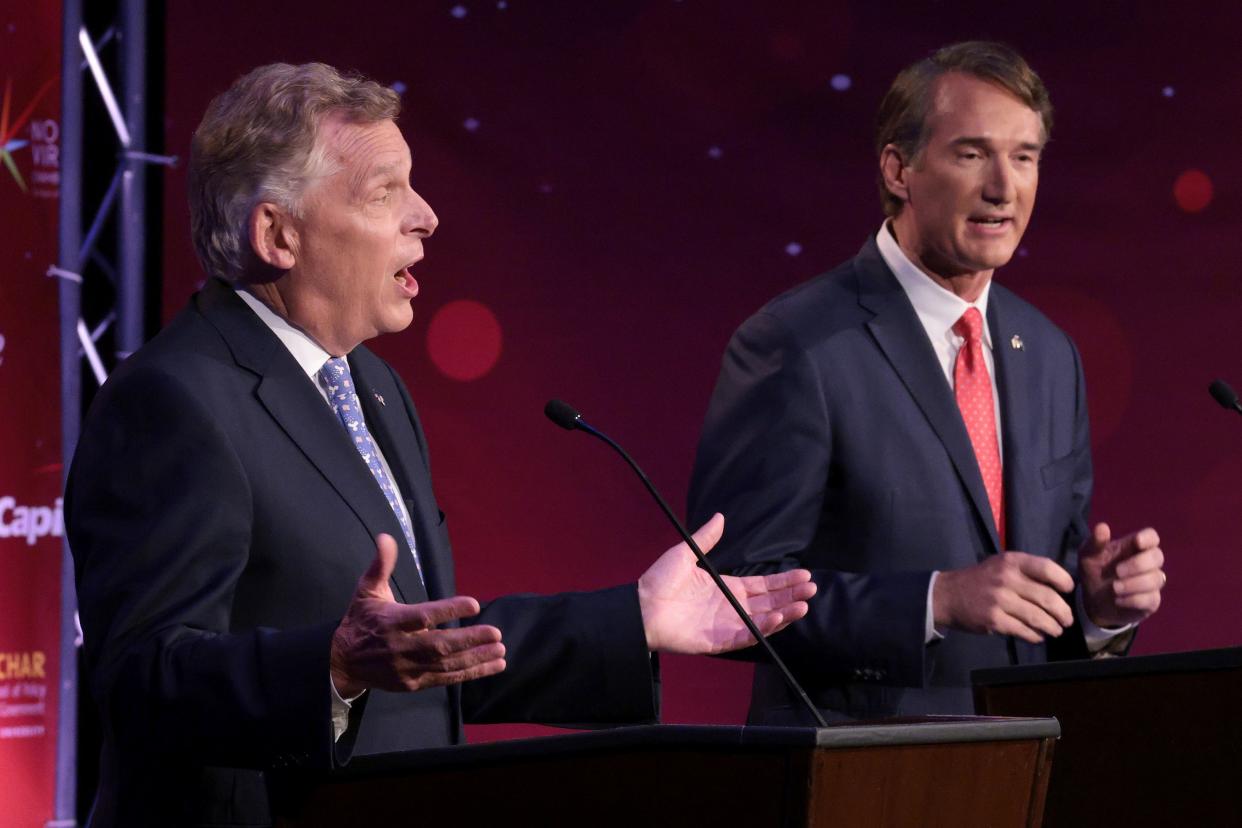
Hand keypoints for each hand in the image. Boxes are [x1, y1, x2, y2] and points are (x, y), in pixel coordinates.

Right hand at [330, 534, 506, 697]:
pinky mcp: (414, 683)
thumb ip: (381, 565)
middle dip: (469, 640)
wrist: (342, 662)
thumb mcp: (366, 590)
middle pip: (438, 645)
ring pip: (446, 665)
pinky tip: (491, 666)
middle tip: (496, 632)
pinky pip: (445, 679)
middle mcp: (401, 646)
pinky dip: (470, 673)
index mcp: (392, 621)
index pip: (423, 616)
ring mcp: (408, 668)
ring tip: (501, 651)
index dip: (449, 611)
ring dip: (476, 658)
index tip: (474, 604)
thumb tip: (386, 537)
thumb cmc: (360, 621)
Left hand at [637, 513, 816, 654]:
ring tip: (803, 605)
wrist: (640, 606)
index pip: (764, 585)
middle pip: (770, 602)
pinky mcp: (720, 640)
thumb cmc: (659, 581)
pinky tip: (779, 617)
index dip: (784, 581)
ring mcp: (727, 624)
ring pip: (764, 620)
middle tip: (812, 588)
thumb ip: (707, 538)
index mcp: (727, 587)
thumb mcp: (685, 553)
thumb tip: (720, 516)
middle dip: (792, 595)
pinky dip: (764, 628)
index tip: (804, 574)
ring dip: (785, 613)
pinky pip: (747, 636)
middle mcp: (731, 606)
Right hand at [933, 552, 1074, 643]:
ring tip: (1056, 630)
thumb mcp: (1001, 565)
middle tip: (1067, 619)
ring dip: (1053, 627)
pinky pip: (1024, 631)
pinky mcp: (994, 620)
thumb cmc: (981, 580)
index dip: (1063, 580)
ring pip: (1038, 618)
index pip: (1047, 568)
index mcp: (1011, 561)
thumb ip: (1027, 572)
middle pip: (1047, 598)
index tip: (1068, 590)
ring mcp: (999, 600)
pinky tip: (1037, 636)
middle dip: (1063, 613)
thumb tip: (1059, 587)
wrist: (947, 595)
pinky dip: (1035, 636)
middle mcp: (1006, 579)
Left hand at [1079, 523, 1164, 628]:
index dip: (1148, 538)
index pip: (1151, 537)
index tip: (1137, 542)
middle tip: (1118, 571)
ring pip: (1156, 579)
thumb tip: (1102, 527)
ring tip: (1114, 588)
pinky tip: (1118, 600)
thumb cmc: (1094, 572)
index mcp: (1133, 547)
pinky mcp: (1151, 601)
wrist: (1092, 601)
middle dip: (1138, 564)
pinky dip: (1134, 599)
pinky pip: (1151, 599)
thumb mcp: (1088, 556)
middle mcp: (1147, 563)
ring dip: (1134, 584)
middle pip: (1157, 556)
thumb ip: (1095, 543)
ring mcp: (1151, 582)